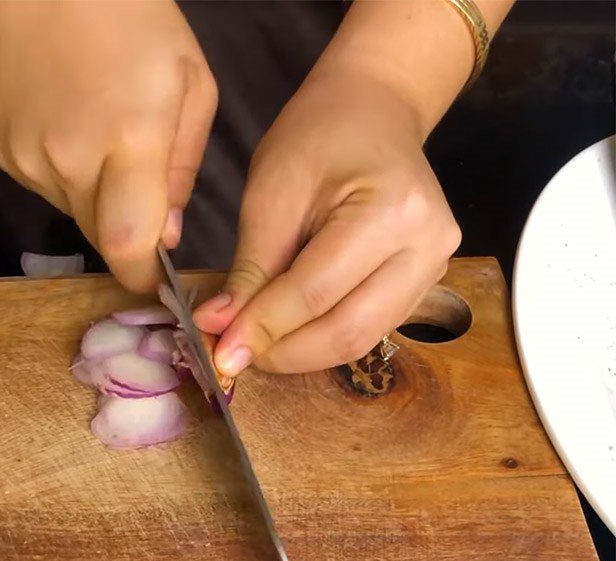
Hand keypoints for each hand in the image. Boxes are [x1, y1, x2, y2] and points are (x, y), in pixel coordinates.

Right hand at [0, 0, 216, 292]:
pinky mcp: (5, 155)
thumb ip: (183, 170)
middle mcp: (72, 158)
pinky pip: (48, 192)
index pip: (128, 242)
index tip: (155, 282)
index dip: (141, 275)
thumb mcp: (191, 88)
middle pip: (102, 238)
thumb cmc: (137, 25)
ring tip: (103, 145)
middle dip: (127, 237)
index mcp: (129, 138)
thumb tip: (166, 237)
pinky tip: (72, 134)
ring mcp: (31, 159)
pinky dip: (69, 180)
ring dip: (98, 202)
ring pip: (76, 216)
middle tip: (139, 198)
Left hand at [194, 70, 460, 374]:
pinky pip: (370, 330)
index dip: (262, 329)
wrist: (373, 111)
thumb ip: (249, 271)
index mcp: (391, 210)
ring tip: (257, 343)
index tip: (219, 353)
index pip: (315, 292)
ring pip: (361, 340)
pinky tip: (289, 330)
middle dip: (284, 353)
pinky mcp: (424, 284)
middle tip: (235, 354)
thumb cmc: (317, 138)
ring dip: (302, 354)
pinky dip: (323, 340)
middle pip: (347, 331)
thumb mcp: (270, 195)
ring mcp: (435, 269)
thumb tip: (219, 331)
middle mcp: (427, 247)